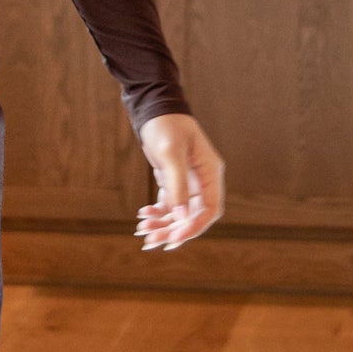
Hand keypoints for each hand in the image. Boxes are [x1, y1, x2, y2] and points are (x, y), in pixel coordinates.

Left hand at [135, 113, 223, 250]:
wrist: (154, 109)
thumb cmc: (166, 125)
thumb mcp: (170, 153)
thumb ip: (177, 184)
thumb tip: (181, 214)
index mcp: (210, 173)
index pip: (209, 209)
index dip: (194, 227)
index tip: (174, 239)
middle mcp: (203, 180)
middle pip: (193, 215)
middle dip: (173, 230)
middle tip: (151, 242)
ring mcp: (189, 182)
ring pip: (179, 213)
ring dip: (162, 225)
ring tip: (142, 232)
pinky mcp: (174, 181)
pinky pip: (169, 205)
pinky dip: (157, 213)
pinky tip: (142, 216)